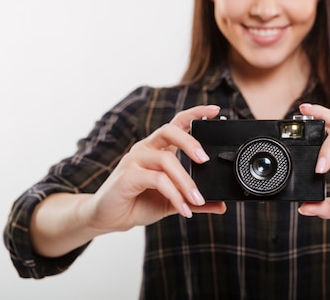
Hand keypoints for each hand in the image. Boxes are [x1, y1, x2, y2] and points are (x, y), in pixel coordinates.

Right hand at [86, 105, 226, 232]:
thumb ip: (194, 201)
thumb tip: (221, 205)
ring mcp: (135, 160)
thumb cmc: (138, 203)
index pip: (178, 123)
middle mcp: (146, 148)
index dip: (196, 113)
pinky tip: (183, 209)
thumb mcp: (173, 201)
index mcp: (158, 149)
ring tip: (197, 200)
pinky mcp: (128, 175)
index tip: (216, 110)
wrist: (108, 218)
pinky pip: (157, 179)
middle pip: (169, 130)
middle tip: (205, 159)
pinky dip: (174, 194)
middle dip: (190, 142)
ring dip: (186, 182)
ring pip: (166, 160)